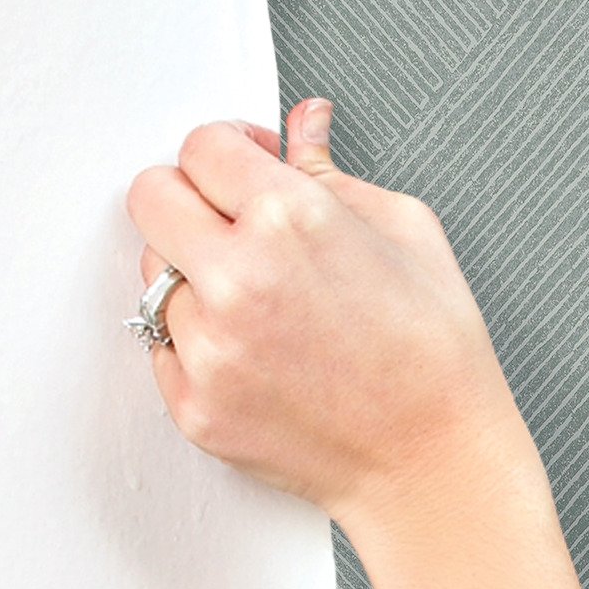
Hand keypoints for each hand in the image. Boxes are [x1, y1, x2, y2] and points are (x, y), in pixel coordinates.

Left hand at [123, 98, 550, 539]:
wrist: (437, 465)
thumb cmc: (438, 357)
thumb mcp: (410, 235)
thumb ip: (335, 173)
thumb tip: (303, 124)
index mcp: (292, 219)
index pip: (201, 146)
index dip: (229, 152)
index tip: (247, 170)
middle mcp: (238, 279)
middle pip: (151, 197)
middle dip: (191, 200)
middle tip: (235, 227)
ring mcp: (209, 348)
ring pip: (155, 277)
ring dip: (196, 280)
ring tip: (265, 309)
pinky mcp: (195, 406)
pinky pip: (165, 349)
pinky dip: (202, 345)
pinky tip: (262, 358)